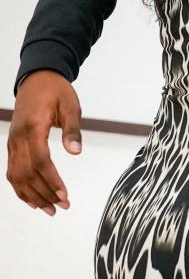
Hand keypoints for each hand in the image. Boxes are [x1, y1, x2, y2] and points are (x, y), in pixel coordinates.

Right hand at [6, 70, 81, 215]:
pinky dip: (20, 188)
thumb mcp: (70, 106)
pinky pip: (12, 171)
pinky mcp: (12, 146)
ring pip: (17, 176)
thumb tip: (76, 152)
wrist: (37, 80)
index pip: (40, 160)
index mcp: (33, 128)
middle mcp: (18, 139)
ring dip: (32, 195)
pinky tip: (33, 200)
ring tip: (51, 209)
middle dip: (44, 193)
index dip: (51, 180)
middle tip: (62, 207)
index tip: (64, 195)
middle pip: (27, 173)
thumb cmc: (57, 92)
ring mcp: (12, 143)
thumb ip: (73, 130)